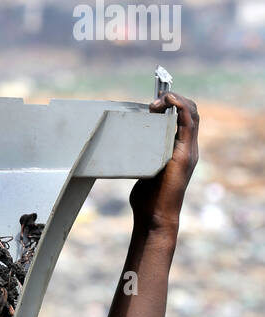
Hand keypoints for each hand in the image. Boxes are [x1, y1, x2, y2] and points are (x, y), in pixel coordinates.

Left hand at [129, 92, 198, 233]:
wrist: (154, 217)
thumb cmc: (147, 200)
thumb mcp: (144, 170)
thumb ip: (142, 158)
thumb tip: (124, 149)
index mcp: (180, 151)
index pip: (184, 119)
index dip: (172, 105)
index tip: (152, 105)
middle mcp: (188, 148)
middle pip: (190, 112)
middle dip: (174, 100)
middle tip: (153, 103)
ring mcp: (189, 150)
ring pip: (192, 113)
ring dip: (176, 100)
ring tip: (157, 101)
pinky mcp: (185, 154)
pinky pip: (188, 121)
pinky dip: (180, 106)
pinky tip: (168, 100)